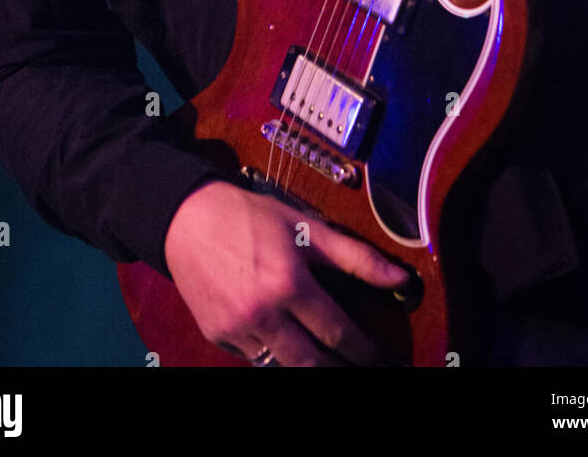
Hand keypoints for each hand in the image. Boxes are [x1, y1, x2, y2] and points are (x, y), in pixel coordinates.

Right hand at [163, 179, 409, 366]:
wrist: (186, 218)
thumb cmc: (248, 216)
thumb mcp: (305, 226)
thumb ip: (355, 256)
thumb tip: (400, 277)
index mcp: (289, 284)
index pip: (337, 333)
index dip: (363, 352)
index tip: (379, 359)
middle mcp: (263, 313)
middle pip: (311, 363)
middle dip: (338, 370)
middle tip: (356, 368)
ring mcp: (238, 329)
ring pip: (282, 366)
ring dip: (306, 366)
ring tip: (325, 362)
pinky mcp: (218, 336)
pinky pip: (253, 358)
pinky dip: (272, 355)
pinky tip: (286, 346)